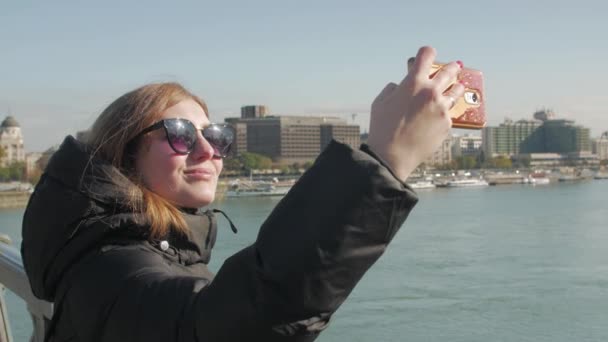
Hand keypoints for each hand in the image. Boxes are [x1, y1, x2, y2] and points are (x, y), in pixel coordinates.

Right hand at [366, 46, 464, 180]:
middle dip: (451, 67)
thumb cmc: (382, 129)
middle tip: (454, 66)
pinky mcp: (447, 124)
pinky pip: (450, 113)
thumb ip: (394, 88)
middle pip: (449, 70)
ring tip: (458, 86)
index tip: (428, 55)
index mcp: (413, 82)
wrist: (392, 156)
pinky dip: (446, 112)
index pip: (427, 54)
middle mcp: (431, 91)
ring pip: (457, 91)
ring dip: (456, 87)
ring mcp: (442, 108)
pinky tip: (443, 114)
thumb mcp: (380, 102)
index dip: (426, 53)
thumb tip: (401, 86)